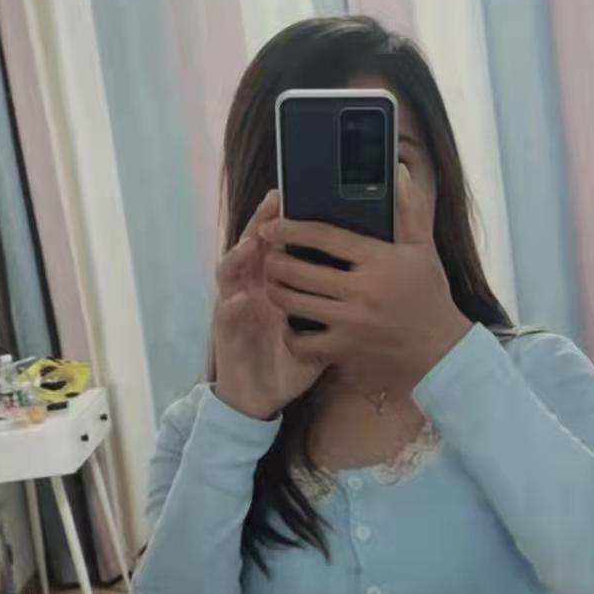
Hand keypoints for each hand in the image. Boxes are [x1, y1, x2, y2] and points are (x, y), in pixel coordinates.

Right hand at [212, 191, 324, 419]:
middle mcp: (251, 286)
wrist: (261, 396)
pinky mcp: (226, 332)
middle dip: (263, 224)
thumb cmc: (292, 361)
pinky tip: (239, 298)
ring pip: (232, 273)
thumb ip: (337, 303)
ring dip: (240, 256)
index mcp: (274, 281)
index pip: (279, 242)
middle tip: (275, 202)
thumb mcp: (319, 330)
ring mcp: (236, 306)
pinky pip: (226, 316)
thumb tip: (367, 281)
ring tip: (254, 243)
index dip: (288, 220)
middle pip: (252, 247)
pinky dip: (231, 306)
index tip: (301, 197)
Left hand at [259, 166, 469, 386]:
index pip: (323, 236)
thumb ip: (410, 209)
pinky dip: (291, 333)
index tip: (271, 226)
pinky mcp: (346, 350)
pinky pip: (303, 342)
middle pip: (299, 271)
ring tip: (273, 284)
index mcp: (377, 260)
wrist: (443, 350)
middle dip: (274, 261)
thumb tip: (398, 170)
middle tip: (268, 256)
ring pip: (294, 304)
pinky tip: (291, 324)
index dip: (290, 228)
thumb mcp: (424, 249)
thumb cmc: (431, 296)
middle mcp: (361, 291)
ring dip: (276, 292)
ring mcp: (351, 323)